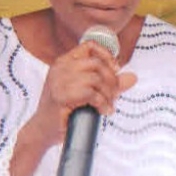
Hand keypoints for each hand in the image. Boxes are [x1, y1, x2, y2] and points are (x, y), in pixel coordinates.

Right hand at [10, 40, 135, 175]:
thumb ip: (109, 83)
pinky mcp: (61, 97)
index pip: (89, 45)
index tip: (116, 69)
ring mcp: (59, 82)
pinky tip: (103, 111)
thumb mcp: (88, 93)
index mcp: (64, 62)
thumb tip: (133, 77)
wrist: (43, 130)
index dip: (107, 55)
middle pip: (96, 63)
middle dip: (111, 80)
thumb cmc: (65, 111)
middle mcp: (60, 68)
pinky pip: (90, 93)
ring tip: (108, 105)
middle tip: (114, 96)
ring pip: (95, 79)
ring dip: (108, 94)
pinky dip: (102, 103)